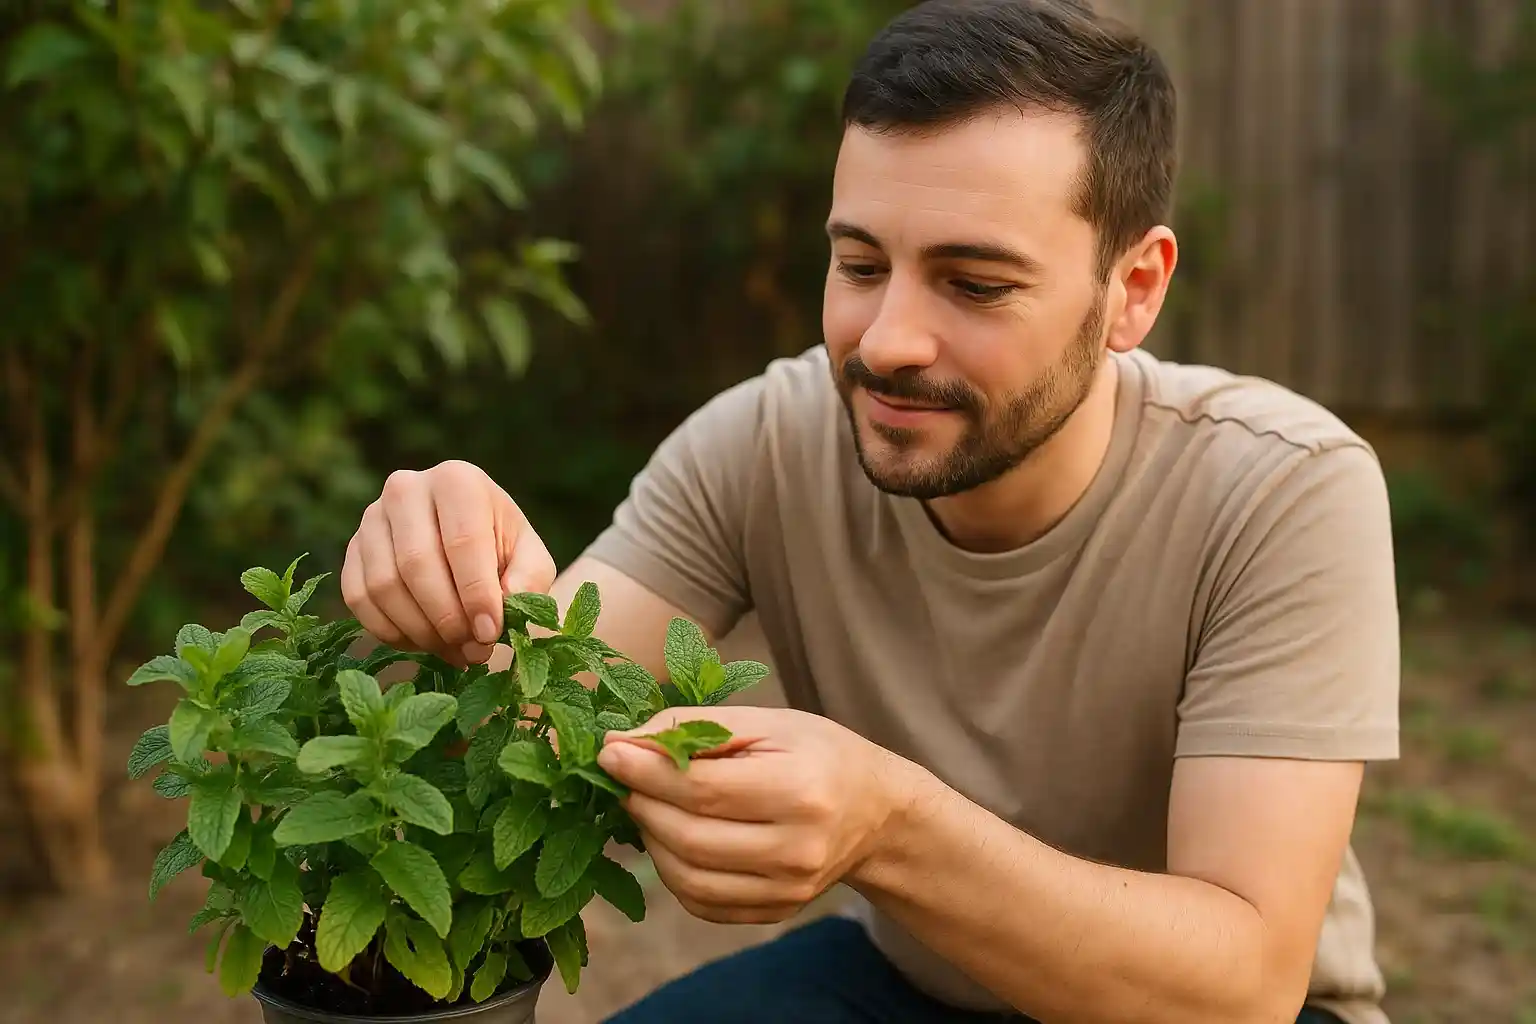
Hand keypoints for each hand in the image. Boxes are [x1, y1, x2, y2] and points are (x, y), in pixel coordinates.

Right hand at [341, 460, 554, 667]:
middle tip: (472, 649)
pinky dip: (389, 631)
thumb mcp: (530, 559)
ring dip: (419, 630)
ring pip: (384, 585)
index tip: (489, 634)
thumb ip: (528, 579)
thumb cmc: (502, 549)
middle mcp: (406, 489)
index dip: (476, 595)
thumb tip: (506, 602)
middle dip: (447, 618)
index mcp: (457, 480)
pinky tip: (422, 642)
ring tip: (452, 649)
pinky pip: (358, 598)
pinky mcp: (351, 547)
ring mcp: (372, 516)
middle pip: (417, 564)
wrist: (464, 540)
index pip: (462, 542)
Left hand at [595, 706, 910, 924]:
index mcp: (801, 791)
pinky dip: (672, 869)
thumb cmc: (818, 754)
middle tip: (622, 776)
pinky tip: (671, 836)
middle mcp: (798, 850)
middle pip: (690, 836)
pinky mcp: (774, 912)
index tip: (608, 752)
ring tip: (646, 803)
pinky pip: (701, 902)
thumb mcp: (768, 722)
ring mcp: (788, 890)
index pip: (703, 790)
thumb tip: (622, 742)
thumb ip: (695, 727)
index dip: (646, 772)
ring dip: (650, 838)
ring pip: (687, 877)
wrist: (876, 812)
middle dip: (642, 803)